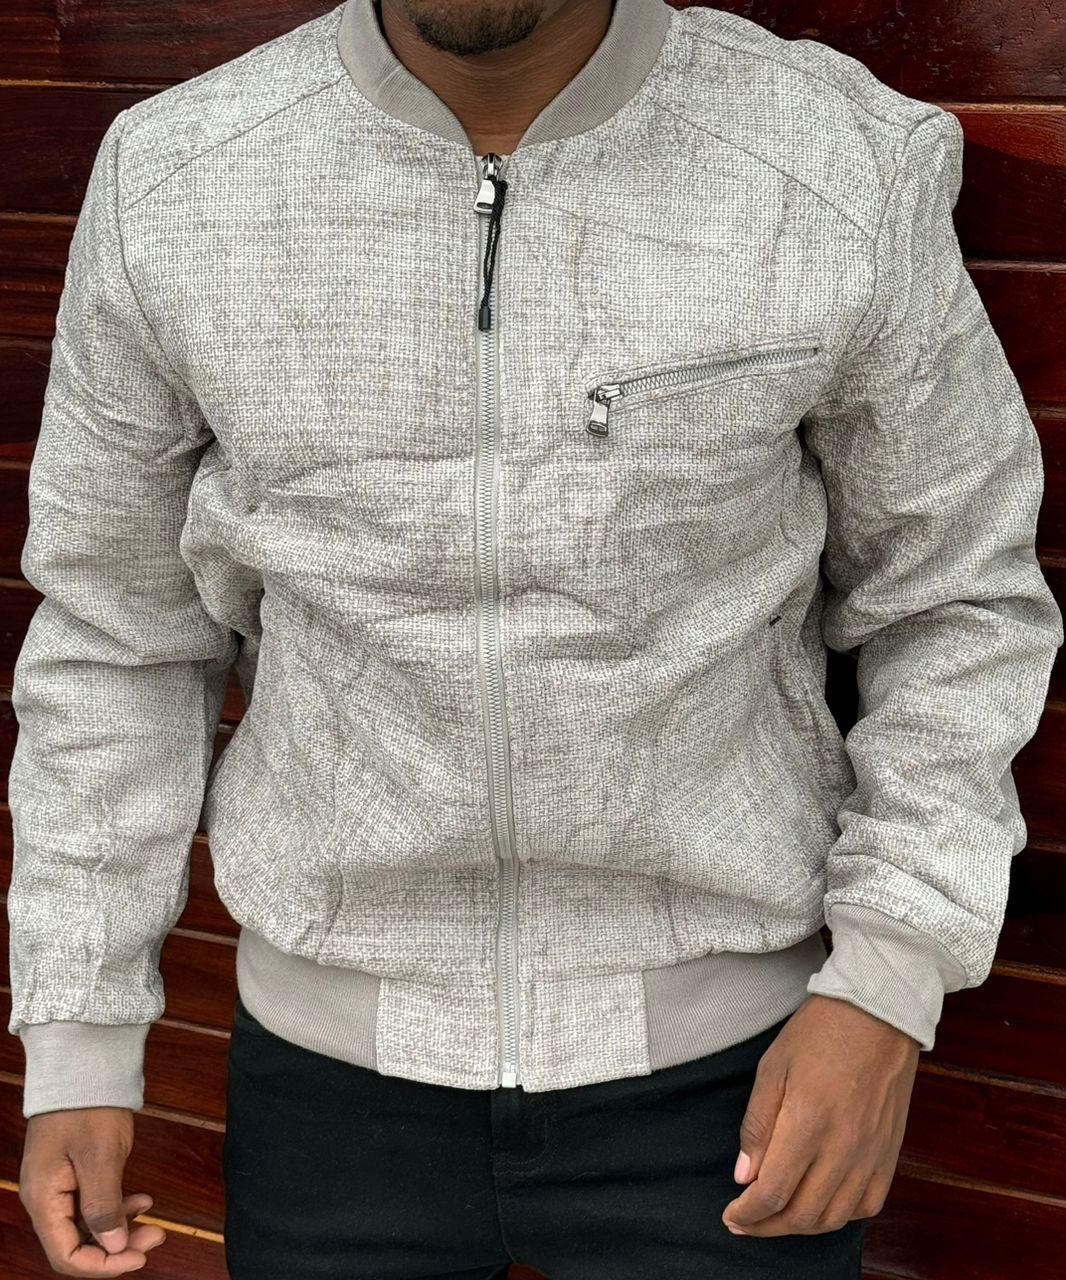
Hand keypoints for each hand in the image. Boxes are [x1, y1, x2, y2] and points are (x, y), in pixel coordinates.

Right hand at [19, 1107, 166, 1274]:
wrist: (84, 1065)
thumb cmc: (88, 1106)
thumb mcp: (101, 1157)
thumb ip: (103, 1205)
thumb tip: (112, 1246)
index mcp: (44, 1199)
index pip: (66, 1254)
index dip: (102, 1264)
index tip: (138, 1256)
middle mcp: (46, 1198)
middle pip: (78, 1242)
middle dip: (117, 1246)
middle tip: (156, 1236)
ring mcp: (59, 1185)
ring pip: (89, 1224)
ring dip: (121, 1227)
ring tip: (154, 1221)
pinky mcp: (74, 1172)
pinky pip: (93, 1203)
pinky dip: (118, 1206)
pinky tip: (142, 1200)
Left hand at [722, 993, 919, 1236]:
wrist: (879, 1014)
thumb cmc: (819, 1033)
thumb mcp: (773, 1067)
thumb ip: (757, 1125)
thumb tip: (744, 1177)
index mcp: (808, 1124)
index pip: (773, 1193)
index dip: (747, 1213)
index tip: (730, 1215)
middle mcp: (843, 1148)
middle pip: (802, 1215)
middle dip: (767, 1227)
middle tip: (745, 1222)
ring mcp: (871, 1155)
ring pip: (834, 1218)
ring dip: (801, 1227)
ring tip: (776, 1218)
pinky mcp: (890, 1154)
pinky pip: (867, 1205)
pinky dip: (840, 1216)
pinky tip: (820, 1205)